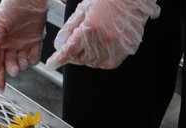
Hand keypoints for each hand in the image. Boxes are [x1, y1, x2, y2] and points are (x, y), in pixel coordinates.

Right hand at [0, 0, 47, 90]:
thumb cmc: (9, 9)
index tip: (0, 88)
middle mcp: (11, 46)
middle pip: (10, 66)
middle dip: (12, 68)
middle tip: (14, 66)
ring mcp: (23, 45)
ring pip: (23, 64)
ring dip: (23, 64)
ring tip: (22, 57)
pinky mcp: (35, 42)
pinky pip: (34, 57)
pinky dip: (33, 59)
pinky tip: (31, 54)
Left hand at [45, 0, 159, 69]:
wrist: (133, 0)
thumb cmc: (110, 0)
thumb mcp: (84, 9)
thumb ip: (70, 28)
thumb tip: (60, 43)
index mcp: (90, 29)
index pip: (69, 51)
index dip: (58, 59)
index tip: (52, 64)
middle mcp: (102, 42)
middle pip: (79, 59)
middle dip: (74, 53)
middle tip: (79, 40)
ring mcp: (114, 49)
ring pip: (91, 62)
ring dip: (87, 55)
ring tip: (94, 38)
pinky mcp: (123, 52)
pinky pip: (105, 63)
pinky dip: (100, 57)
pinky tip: (102, 44)